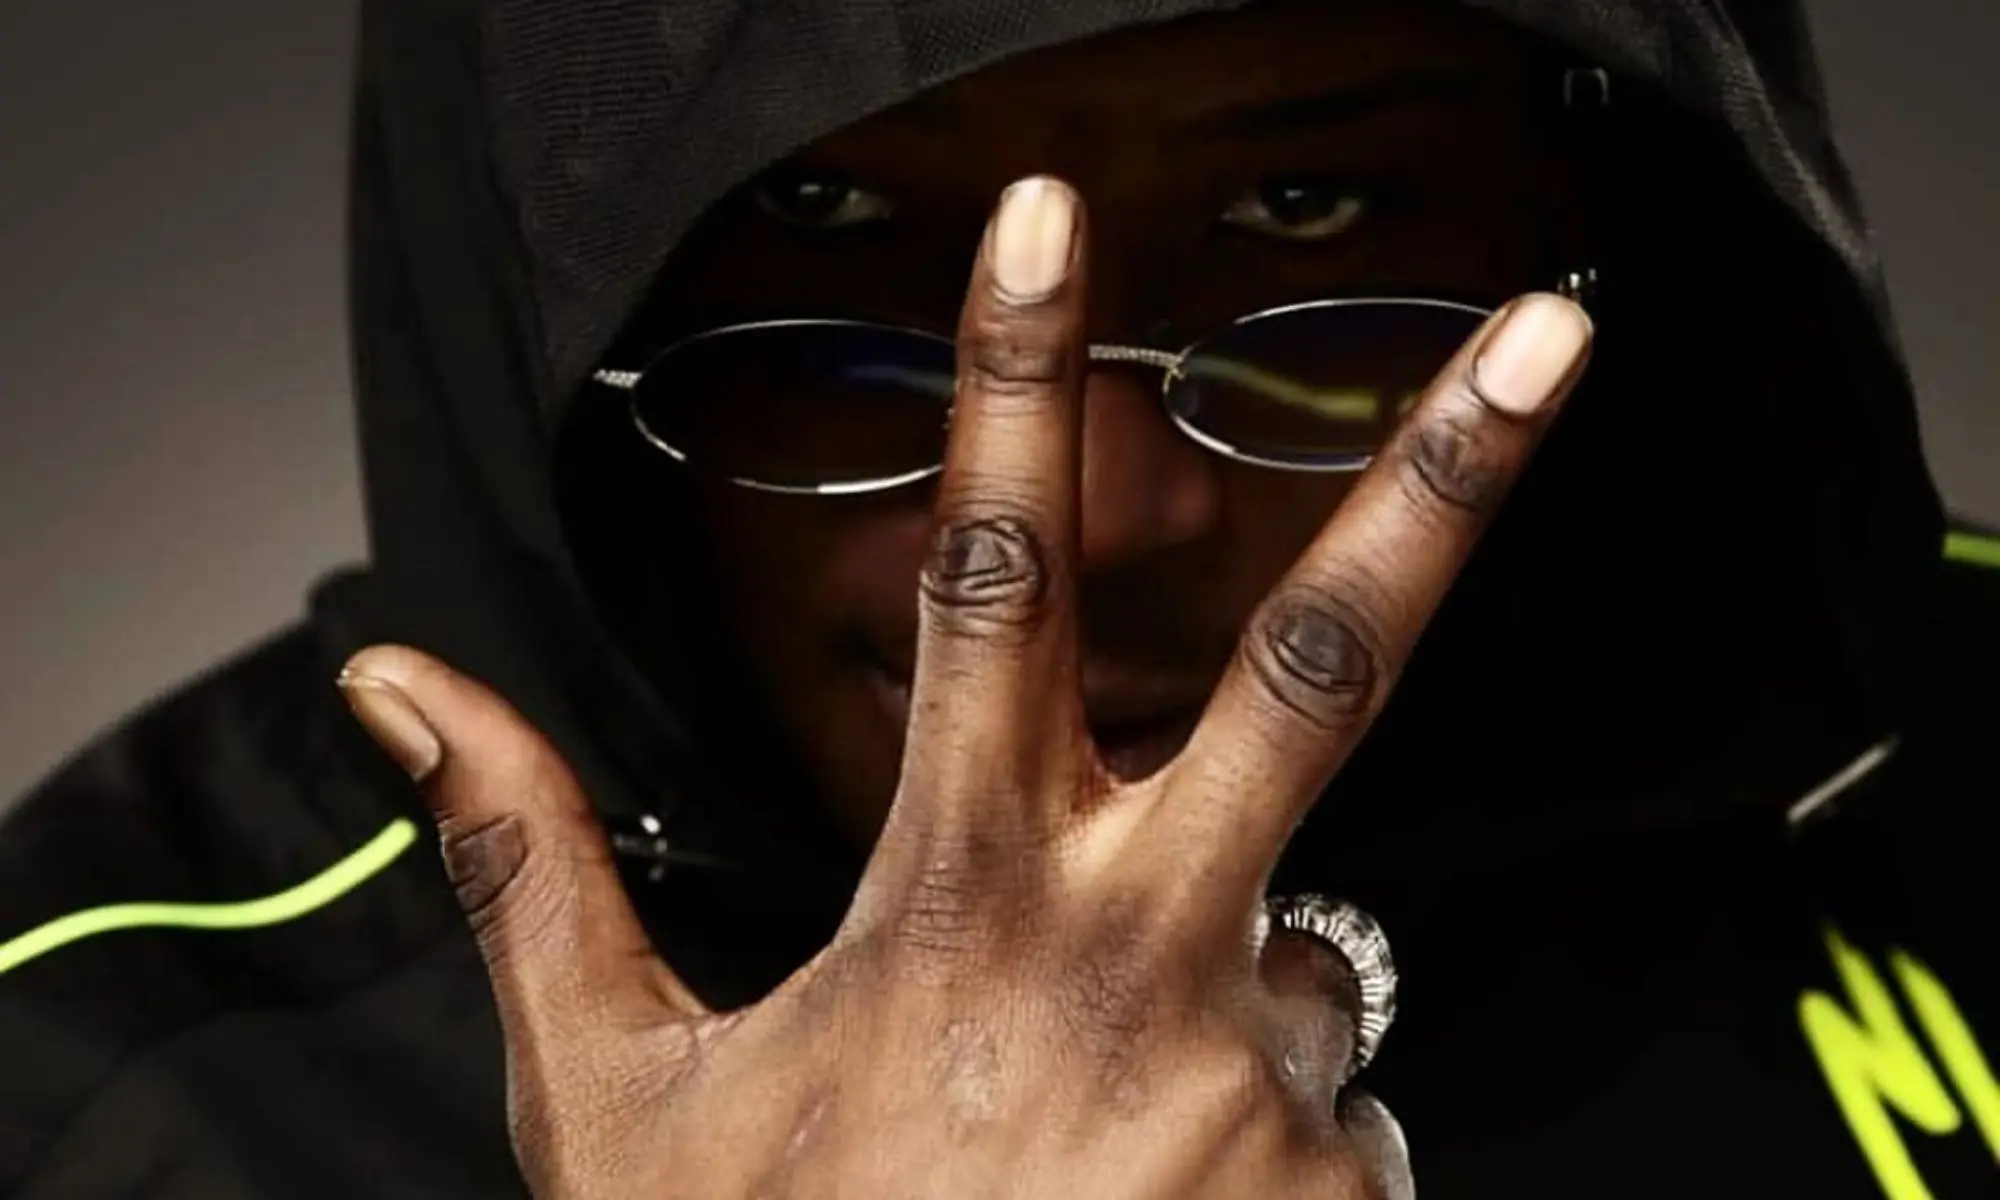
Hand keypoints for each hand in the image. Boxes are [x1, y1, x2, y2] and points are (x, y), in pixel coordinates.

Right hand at [339, 174, 1589, 1197]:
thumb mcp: (613, 1097)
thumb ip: (526, 865)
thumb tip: (399, 686)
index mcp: (958, 898)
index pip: (984, 572)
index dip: (1007, 372)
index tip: (1050, 219)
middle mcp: (1142, 958)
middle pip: (1315, 662)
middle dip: (1437, 483)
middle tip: (1549, 336)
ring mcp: (1259, 1082)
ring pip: (1303, 946)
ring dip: (1221, 991)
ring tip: (1085, 1133)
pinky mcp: (1336, 1191)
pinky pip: (1326, 1104)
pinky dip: (1255, 1127)